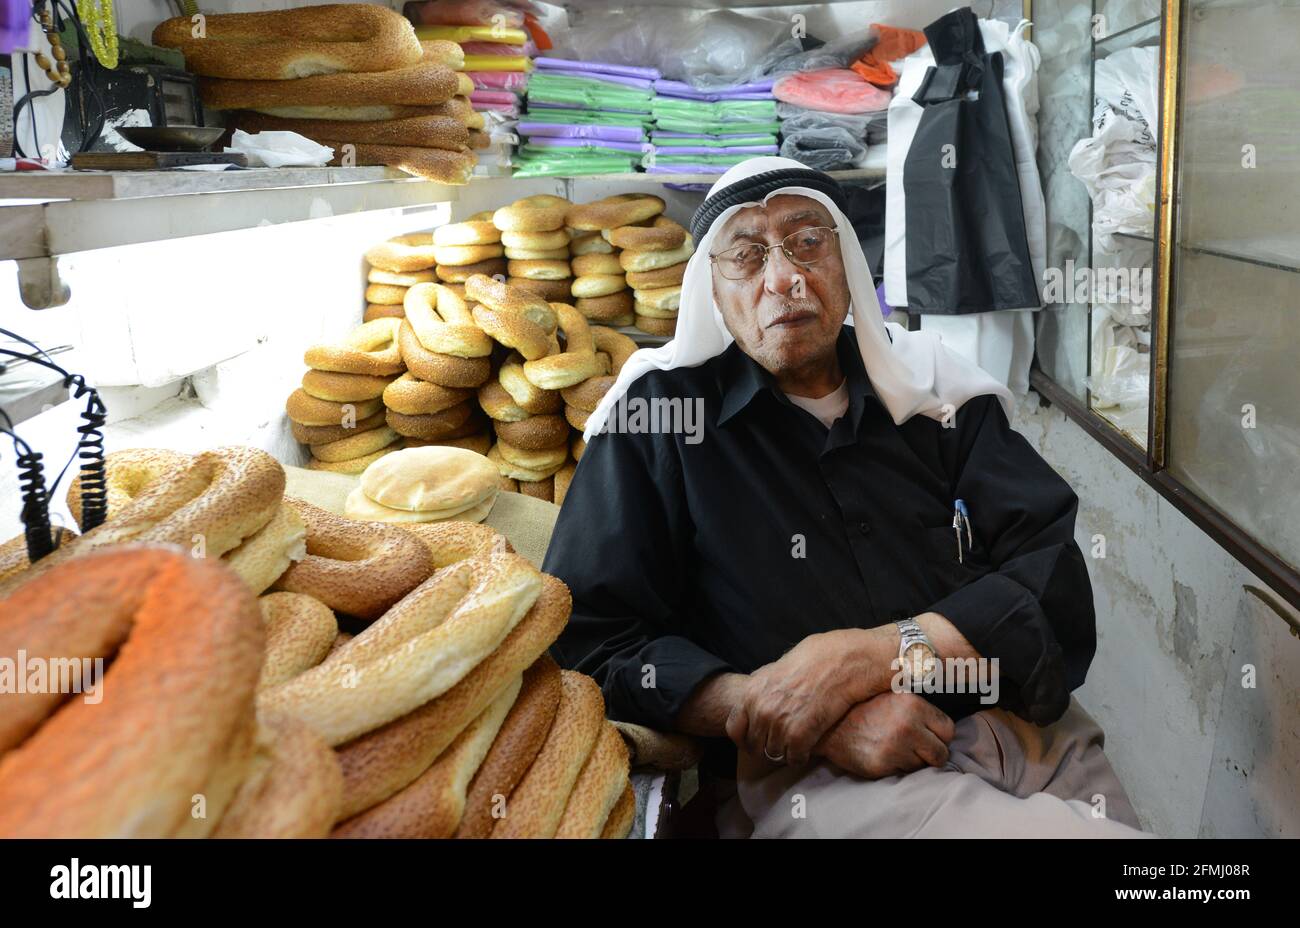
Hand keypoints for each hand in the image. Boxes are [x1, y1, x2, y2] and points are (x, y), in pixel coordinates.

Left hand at [724, 628, 892, 766]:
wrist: (839, 662)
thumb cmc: (810, 661)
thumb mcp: (774, 667)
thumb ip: (759, 685)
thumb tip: (750, 694)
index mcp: (751, 694)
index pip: (733, 729)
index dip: (743, 739)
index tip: (753, 742)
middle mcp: (761, 710)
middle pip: (754, 746)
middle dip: (765, 747)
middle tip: (779, 745)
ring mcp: (779, 724)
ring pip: (774, 754)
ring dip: (784, 752)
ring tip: (794, 745)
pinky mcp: (800, 736)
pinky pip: (794, 758)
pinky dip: (800, 757)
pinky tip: (807, 749)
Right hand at [814, 691, 954, 779]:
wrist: (827, 720)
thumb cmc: (861, 704)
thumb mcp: (891, 691)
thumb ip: (917, 701)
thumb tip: (945, 698)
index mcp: (913, 705)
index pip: (948, 730)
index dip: (939, 733)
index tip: (928, 733)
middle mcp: (907, 727)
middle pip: (940, 753)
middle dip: (930, 752)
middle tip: (914, 745)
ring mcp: (894, 749)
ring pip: (922, 767)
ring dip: (912, 760)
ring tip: (893, 747)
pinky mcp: (881, 766)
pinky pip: (902, 774)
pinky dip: (896, 767)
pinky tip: (882, 754)